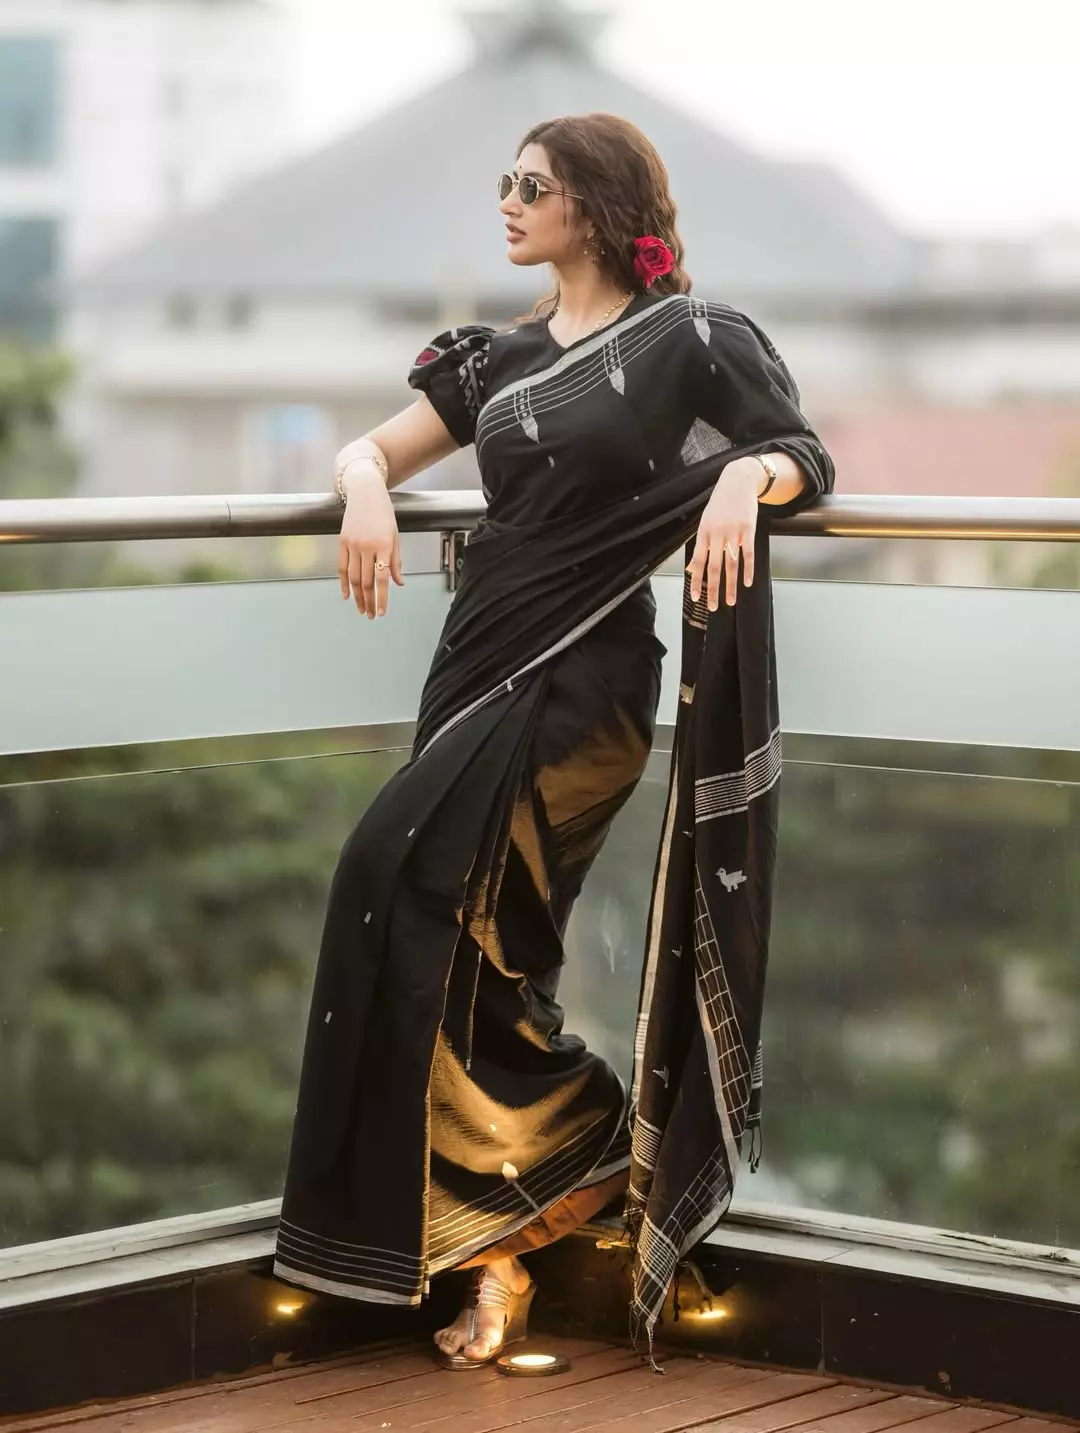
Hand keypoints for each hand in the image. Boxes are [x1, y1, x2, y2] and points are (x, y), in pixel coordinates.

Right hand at [337, 467, 403, 618]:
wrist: (365, 492)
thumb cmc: (384, 513)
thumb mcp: (396, 536)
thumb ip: (396, 561)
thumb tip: (398, 583)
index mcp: (384, 545)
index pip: (382, 579)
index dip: (382, 598)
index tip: (382, 612)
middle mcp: (367, 546)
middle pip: (366, 582)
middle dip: (369, 602)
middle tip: (372, 615)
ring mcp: (353, 544)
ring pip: (353, 578)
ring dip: (357, 597)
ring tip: (362, 609)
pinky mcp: (342, 542)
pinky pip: (342, 567)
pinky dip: (343, 583)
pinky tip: (346, 596)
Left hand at [686, 458, 759, 609]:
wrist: (738, 480)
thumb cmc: (721, 504)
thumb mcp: (706, 522)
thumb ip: (701, 546)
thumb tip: (693, 568)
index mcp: (703, 532)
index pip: (698, 562)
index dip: (697, 581)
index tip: (696, 599)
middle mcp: (716, 533)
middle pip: (714, 567)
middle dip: (713, 589)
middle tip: (713, 607)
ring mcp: (733, 531)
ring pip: (731, 564)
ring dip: (730, 585)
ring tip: (730, 601)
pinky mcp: (748, 529)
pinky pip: (748, 553)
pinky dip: (748, 569)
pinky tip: (747, 582)